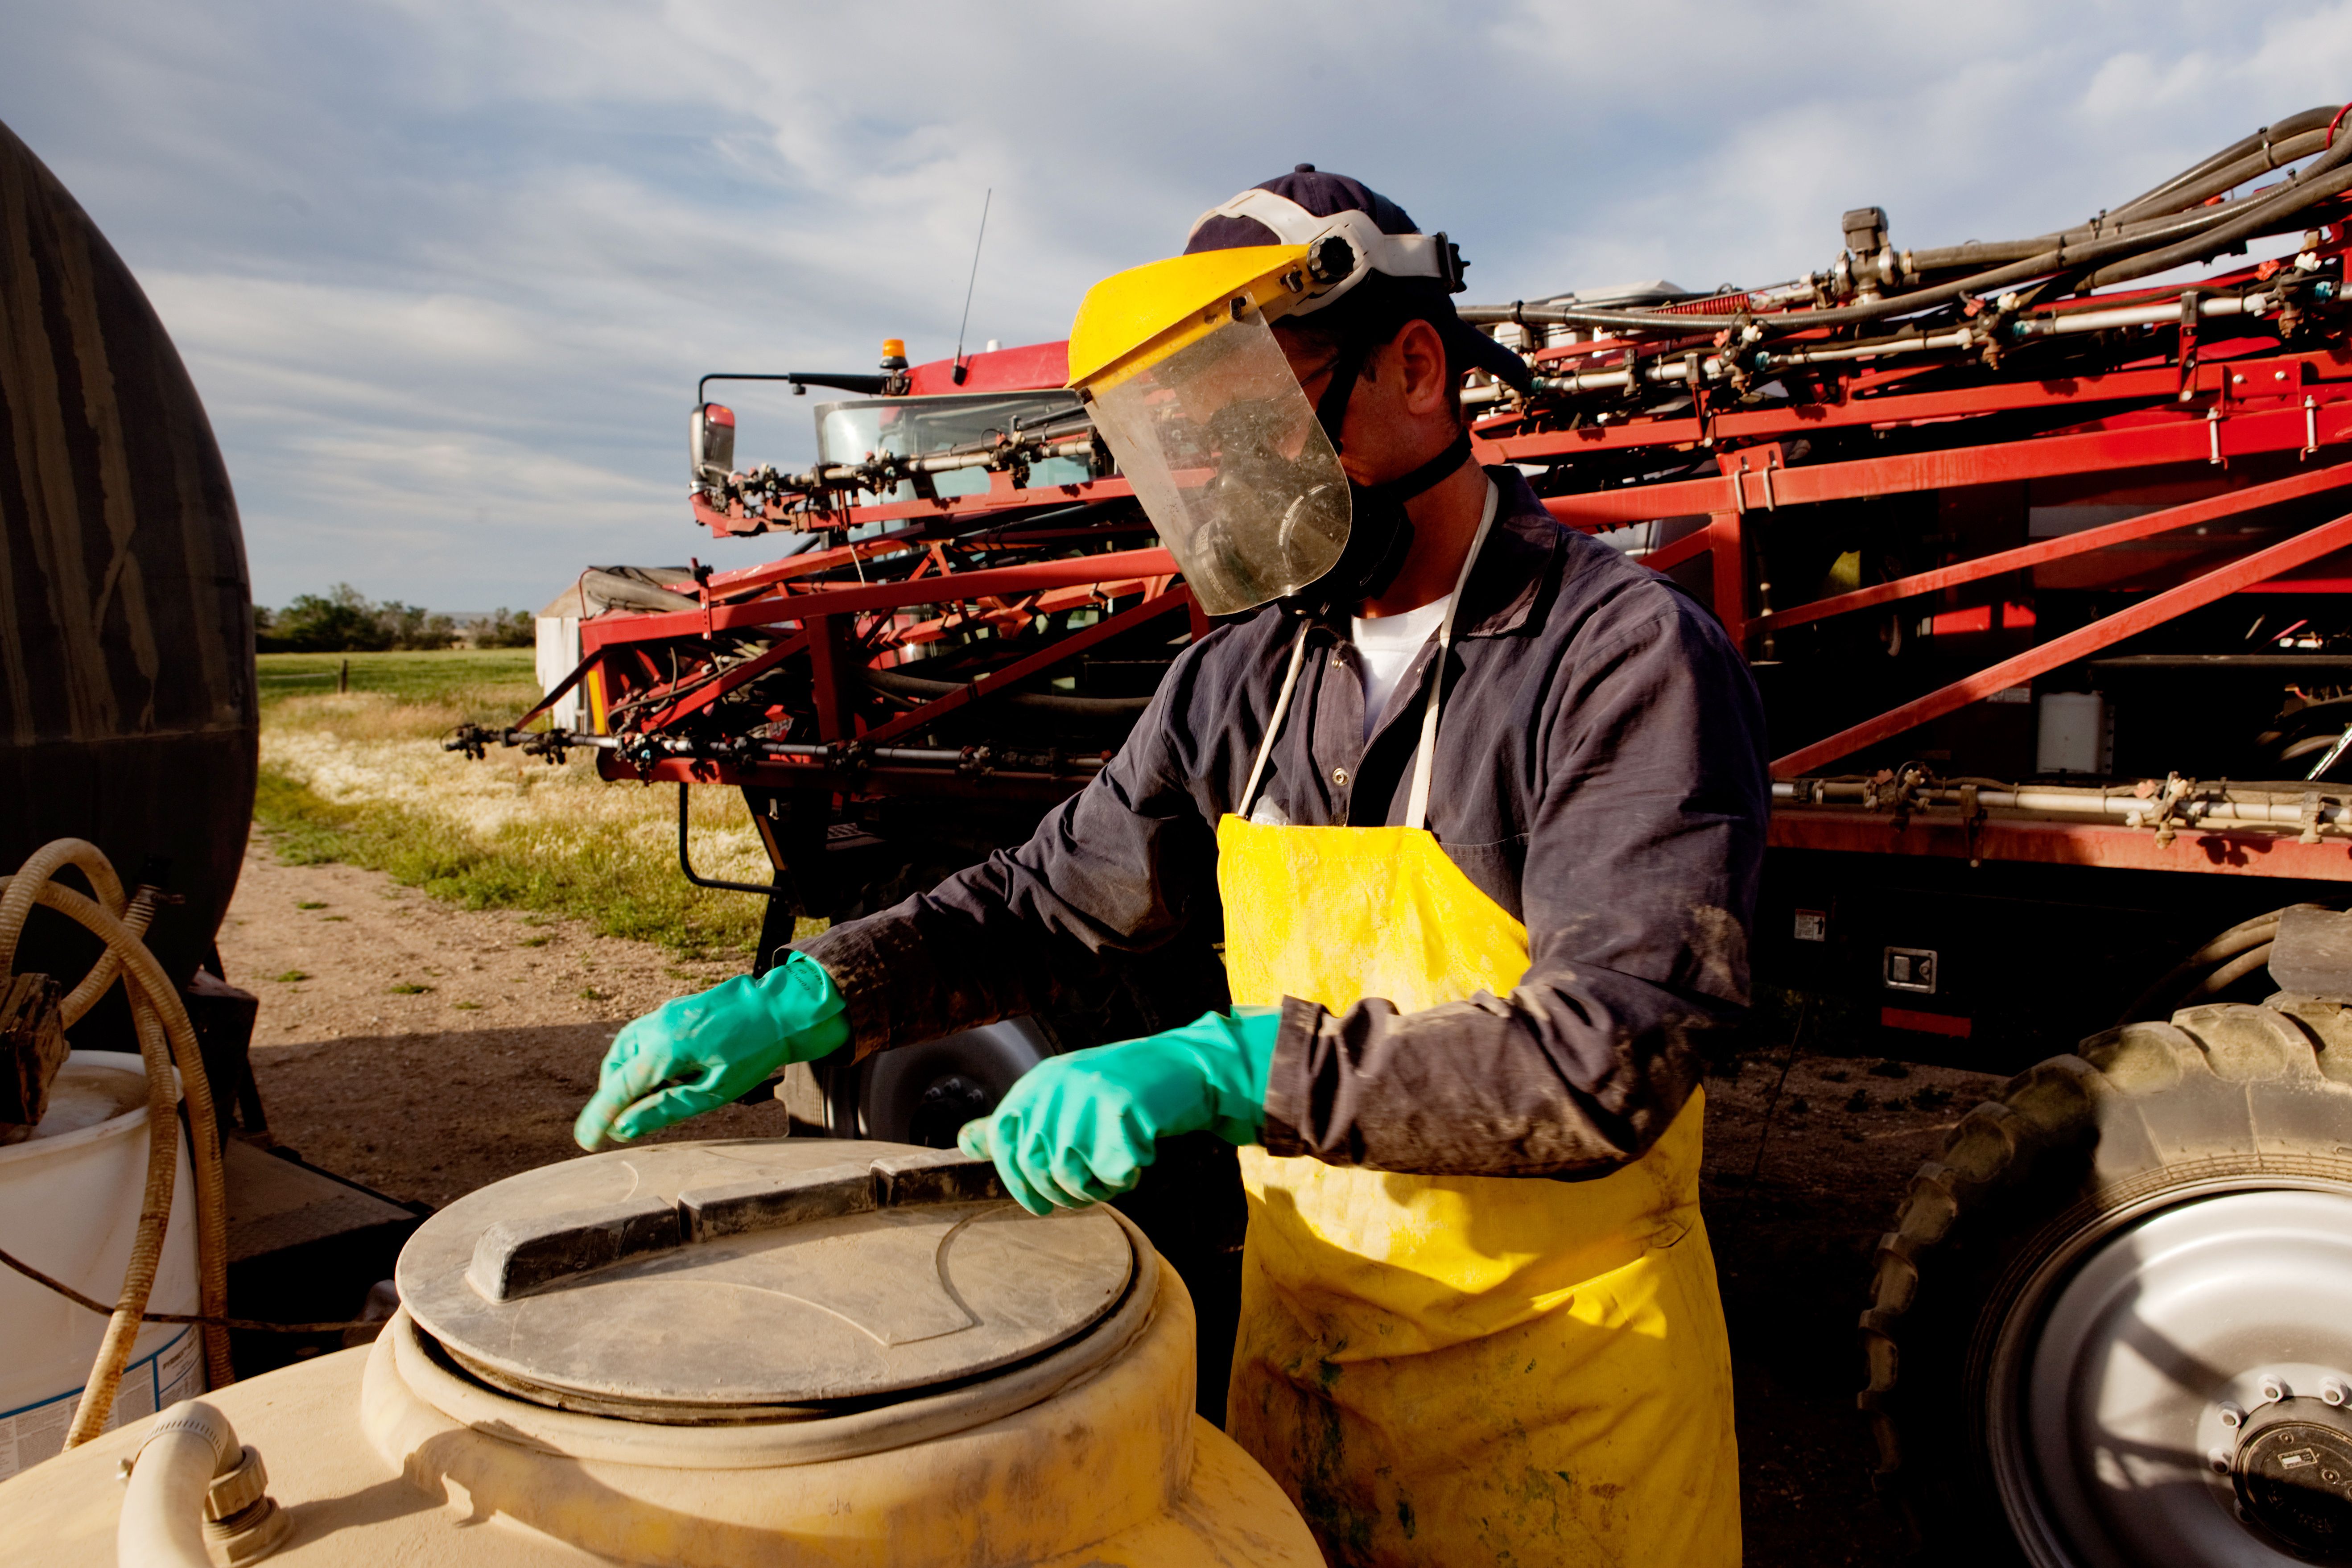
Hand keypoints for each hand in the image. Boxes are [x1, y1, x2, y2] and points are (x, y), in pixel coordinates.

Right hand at [574, 952, 848, 1149]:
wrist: (782, 1009)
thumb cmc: (753, 1054)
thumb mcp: (713, 1092)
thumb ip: (666, 1109)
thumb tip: (623, 1128)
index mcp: (665, 1048)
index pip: (619, 1089)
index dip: (599, 1117)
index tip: (585, 1141)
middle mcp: (657, 1026)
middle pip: (617, 1068)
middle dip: (613, 1098)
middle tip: (621, 1126)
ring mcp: (665, 1014)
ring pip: (627, 1051)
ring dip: (627, 1078)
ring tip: (647, 1102)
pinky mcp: (674, 1010)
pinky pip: (644, 1038)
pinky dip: (642, 1060)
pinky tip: (666, 1076)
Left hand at [957, 1007, 1277, 1214]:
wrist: (1181, 1067)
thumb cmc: (1117, 1088)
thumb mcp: (1059, 1094)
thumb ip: (1018, 1120)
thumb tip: (966, 1141)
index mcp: (1038, 1083)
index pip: (1002, 1139)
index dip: (1016, 1180)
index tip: (1038, 1204)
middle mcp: (1055, 1088)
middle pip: (1037, 1166)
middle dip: (1060, 1194)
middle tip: (1087, 1192)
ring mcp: (1088, 1100)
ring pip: (1071, 1176)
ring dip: (1095, 1187)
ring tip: (1114, 1171)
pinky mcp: (1122, 1114)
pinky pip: (1113, 1174)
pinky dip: (1127, 1178)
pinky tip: (1138, 1158)